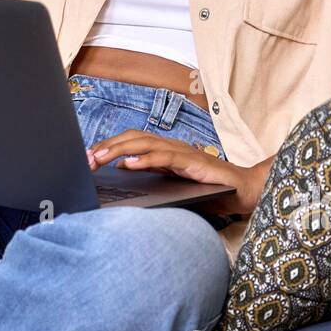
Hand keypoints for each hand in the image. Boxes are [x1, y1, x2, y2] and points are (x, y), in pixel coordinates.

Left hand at [87, 131, 268, 217]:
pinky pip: (166, 157)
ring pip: (145, 143)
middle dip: (108, 146)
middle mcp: (172, 147)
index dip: (109, 146)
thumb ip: (151, 174)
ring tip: (100, 158)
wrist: (244, 192)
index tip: (88, 157)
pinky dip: (146, 159)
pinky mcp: (193, 162)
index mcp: (166, 152)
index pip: (132, 142)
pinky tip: (130, 164)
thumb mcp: (173, 184)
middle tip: (87, 157)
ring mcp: (183, 152)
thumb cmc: (209, 190)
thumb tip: (122, 169)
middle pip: (134, 138)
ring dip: (120, 149)